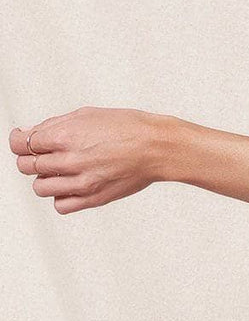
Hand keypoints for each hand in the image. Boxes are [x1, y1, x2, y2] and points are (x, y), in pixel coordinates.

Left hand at [9, 106, 169, 212]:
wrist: (158, 147)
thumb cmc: (130, 128)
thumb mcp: (89, 114)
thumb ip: (55, 125)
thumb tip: (32, 134)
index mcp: (67, 135)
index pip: (21, 144)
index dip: (18, 141)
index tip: (22, 140)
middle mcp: (71, 160)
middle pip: (26, 166)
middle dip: (31, 158)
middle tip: (44, 153)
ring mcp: (81, 182)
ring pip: (39, 188)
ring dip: (45, 178)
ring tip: (60, 170)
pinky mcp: (92, 198)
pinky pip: (60, 205)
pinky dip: (60, 196)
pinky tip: (71, 184)